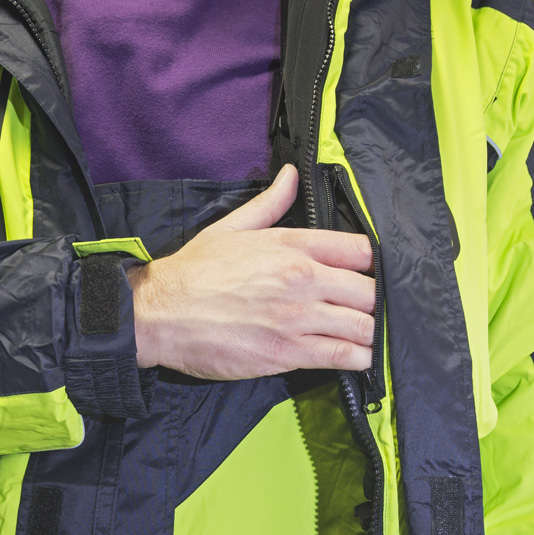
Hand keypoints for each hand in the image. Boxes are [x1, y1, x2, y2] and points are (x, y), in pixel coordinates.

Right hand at [127, 164, 375, 379]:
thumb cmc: (192, 272)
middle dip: (374, 303)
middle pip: (369, 291)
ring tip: (365, 337)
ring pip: (363, 326)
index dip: (371, 265)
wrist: (159, 314)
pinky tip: (357, 358)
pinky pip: (343, 356)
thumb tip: (292, 175)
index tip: (366, 276)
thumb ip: (270, 203)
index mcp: (291, 245)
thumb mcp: (230, 227)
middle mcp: (301, 279)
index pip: (360, 250)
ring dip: (369, 333)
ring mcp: (297, 318)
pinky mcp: (288, 353)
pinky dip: (359, 359)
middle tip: (366, 311)